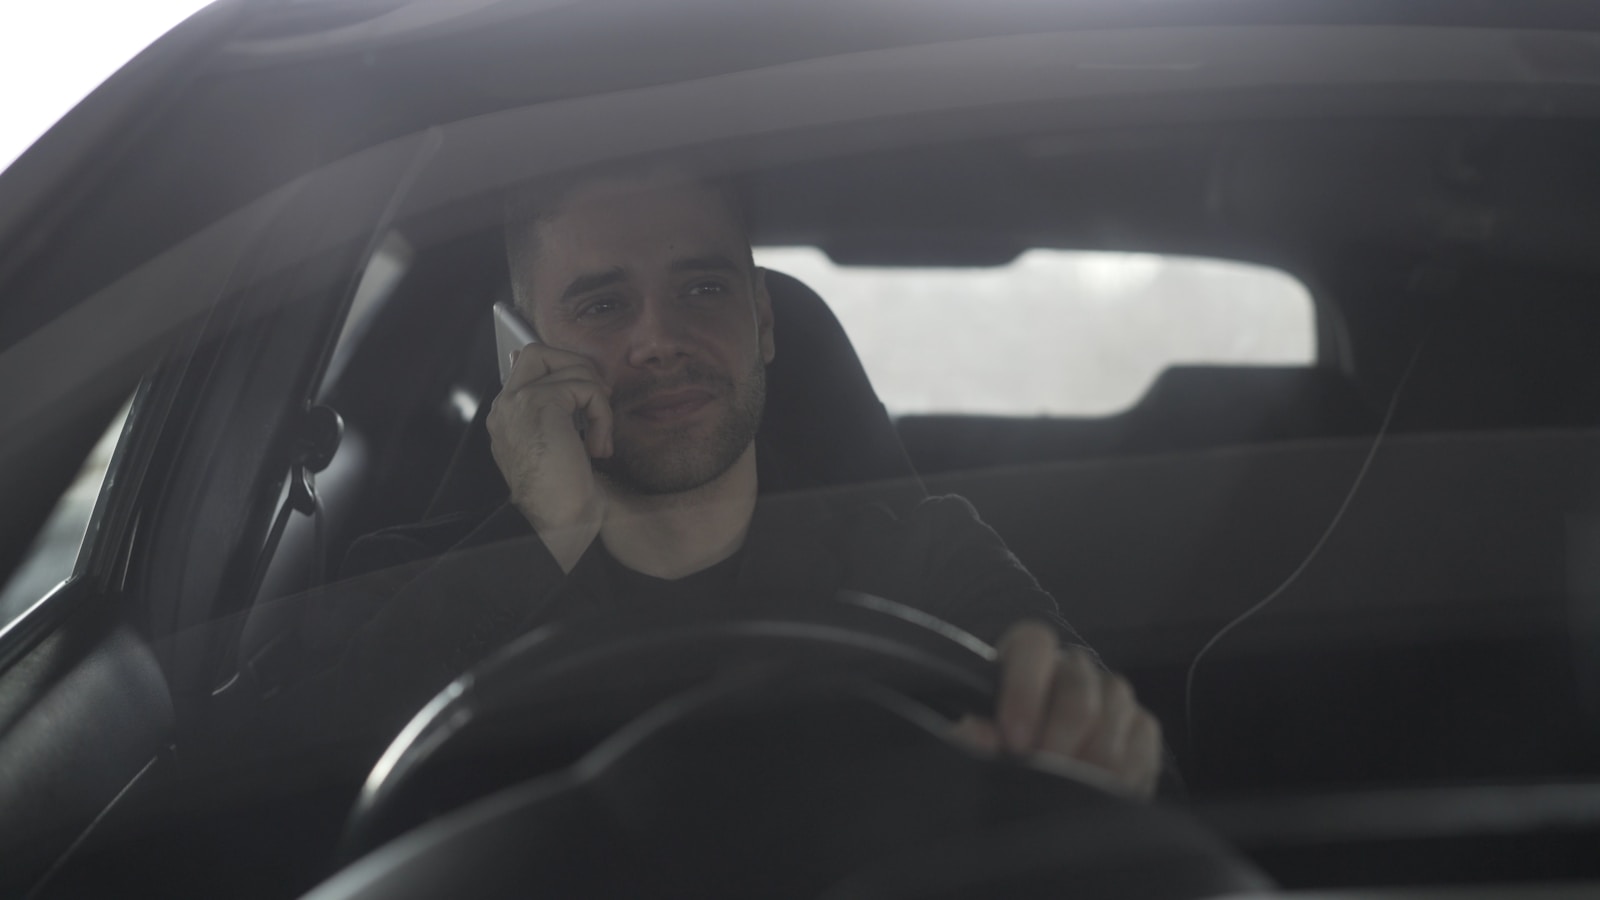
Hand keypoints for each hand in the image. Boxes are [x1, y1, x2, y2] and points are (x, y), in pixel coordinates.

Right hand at [487, 343, 614, 570]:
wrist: (555, 524)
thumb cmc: (561, 498)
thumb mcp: (559, 450)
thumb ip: (556, 416)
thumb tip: (568, 396)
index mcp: (506, 418)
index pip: (524, 366)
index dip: (560, 370)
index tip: (588, 395)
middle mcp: (505, 406)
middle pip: (538, 351)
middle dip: (577, 368)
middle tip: (597, 402)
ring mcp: (517, 402)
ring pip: (569, 366)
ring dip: (597, 400)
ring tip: (600, 438)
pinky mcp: (539, 402)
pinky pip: (585, 387)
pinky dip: (602, 415)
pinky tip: (598, 448)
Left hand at [954, 621, 1162, 798]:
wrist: (1040, 773)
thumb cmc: (1000, 747)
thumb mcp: (978, 739)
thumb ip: (975, 734)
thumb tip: (977, 735)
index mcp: (1028, 655)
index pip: (1034, 644)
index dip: (1024, 690)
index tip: (1014, 741)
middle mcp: (1074, 666)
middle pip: (1079, 690)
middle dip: (1061, 738)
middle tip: (1045, 773)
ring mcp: (1113, 694)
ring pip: (1114, 716)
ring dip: (1091, 761)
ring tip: (1070, 791)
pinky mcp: (1141, 725)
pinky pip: (1142, 744)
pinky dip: (1123, 775)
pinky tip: (1101, 794)